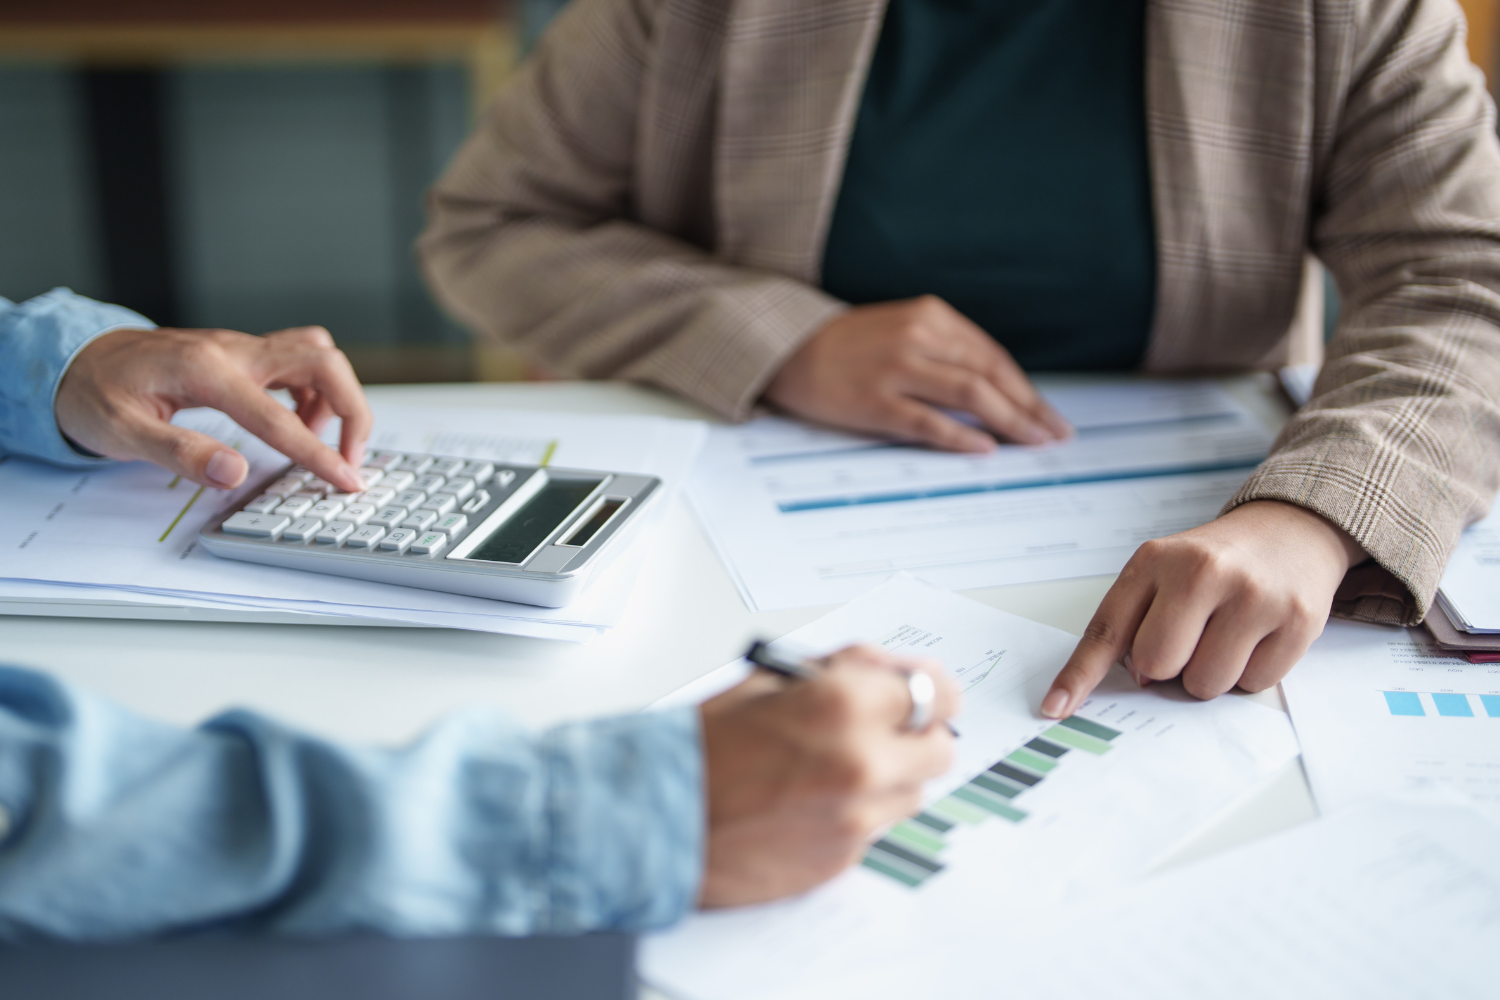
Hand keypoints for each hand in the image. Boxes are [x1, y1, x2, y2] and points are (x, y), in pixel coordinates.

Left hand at [55, 325, 371, 492]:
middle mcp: (232, 349)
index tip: (347, 481)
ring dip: (336, 397)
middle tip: (349, 458)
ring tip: (316, 442)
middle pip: (323, 362)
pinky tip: (295, 421)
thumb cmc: (94, 394)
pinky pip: (299, 359)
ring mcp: (240, 347)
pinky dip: (315, 391)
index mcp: (205, 370)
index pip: (279, 418)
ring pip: (317, 355)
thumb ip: (180, 453)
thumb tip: (233, 473)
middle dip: (352, 411)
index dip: (319, 454)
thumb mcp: (120, 433)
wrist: (74, 356)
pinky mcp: (243, 353)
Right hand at [697, 645, 958, 906]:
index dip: (929, 690)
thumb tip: (890, 672)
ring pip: (911, 793)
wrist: (654, 818)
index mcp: (844, 706)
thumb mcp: (769, 681)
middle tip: (882, 730)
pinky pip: (874, 829)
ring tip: (834, 768)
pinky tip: (810, 802)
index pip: (937, 693)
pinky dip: (855, 814)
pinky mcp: (842, 861)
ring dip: (888, 777)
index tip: (923, 690)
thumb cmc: (699, 747)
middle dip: (914, 736)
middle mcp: (862, 764)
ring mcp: (856, 819)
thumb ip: (841, 672)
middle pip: (938, 749)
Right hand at [763, 295, 1071, 451]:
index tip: (1047, 414)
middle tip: (1054, 435)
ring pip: (970, 396)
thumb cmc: (847, 345)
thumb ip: (944, 350)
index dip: (1025, 389)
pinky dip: (962, 436)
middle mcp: (918, 336)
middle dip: (1029, 408)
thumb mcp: (902, 328)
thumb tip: (993, 391)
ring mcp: (897, 369)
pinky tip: (985, 449)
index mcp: (930, 315)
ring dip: (1009, 422)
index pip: (992, 356)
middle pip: (990, 375)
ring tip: (1032, 443)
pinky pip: (929, 422)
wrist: (787, 349)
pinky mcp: (876, 401)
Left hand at [1042, 500, 1367, 716]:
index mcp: (1155, 561)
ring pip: (1207, 684)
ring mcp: (1253, 595)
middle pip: (1157, 665)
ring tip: (1225, 634)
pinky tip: (1257, 636)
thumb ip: (1135, 621)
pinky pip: (1255, 684)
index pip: (1107, 630)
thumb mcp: (1162, 573)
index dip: (1078, 675)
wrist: (1288, 532)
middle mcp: (1202, 571)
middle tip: (1188, 640)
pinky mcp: (1297, 619)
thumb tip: (1134, 680)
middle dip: (1167, 669)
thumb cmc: (1212, 564)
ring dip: (1210, 675)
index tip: (1054, 708)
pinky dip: (1251, 672)